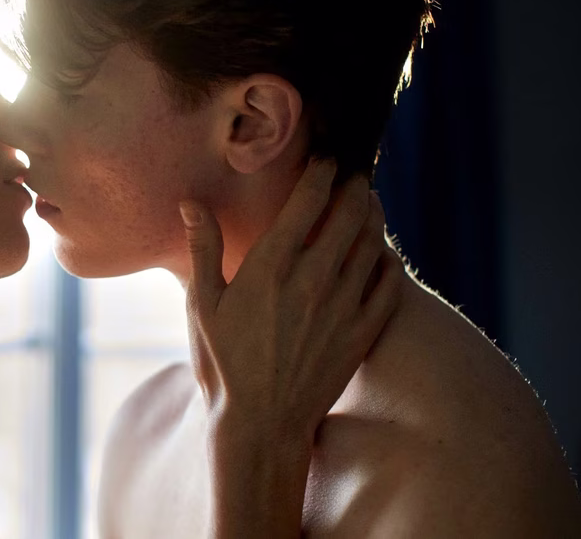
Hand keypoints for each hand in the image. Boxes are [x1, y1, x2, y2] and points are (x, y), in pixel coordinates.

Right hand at [179, 158, 403, 443]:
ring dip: (373, 215)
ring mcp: (342, 307)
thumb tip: (191, 203)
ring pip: (373, 243)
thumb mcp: (202, 305)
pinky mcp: (362, 333)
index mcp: (270, 267)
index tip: (326, 157)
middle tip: (354, 172)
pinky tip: (382, 253)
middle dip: (354, 185)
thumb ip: (203, 249)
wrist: (261, 425)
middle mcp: (312, 281)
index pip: (308, 201)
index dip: (322, 171)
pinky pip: (389, 284)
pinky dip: (389, 260)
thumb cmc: (223, 364)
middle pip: (349, 213)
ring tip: (369, 201)